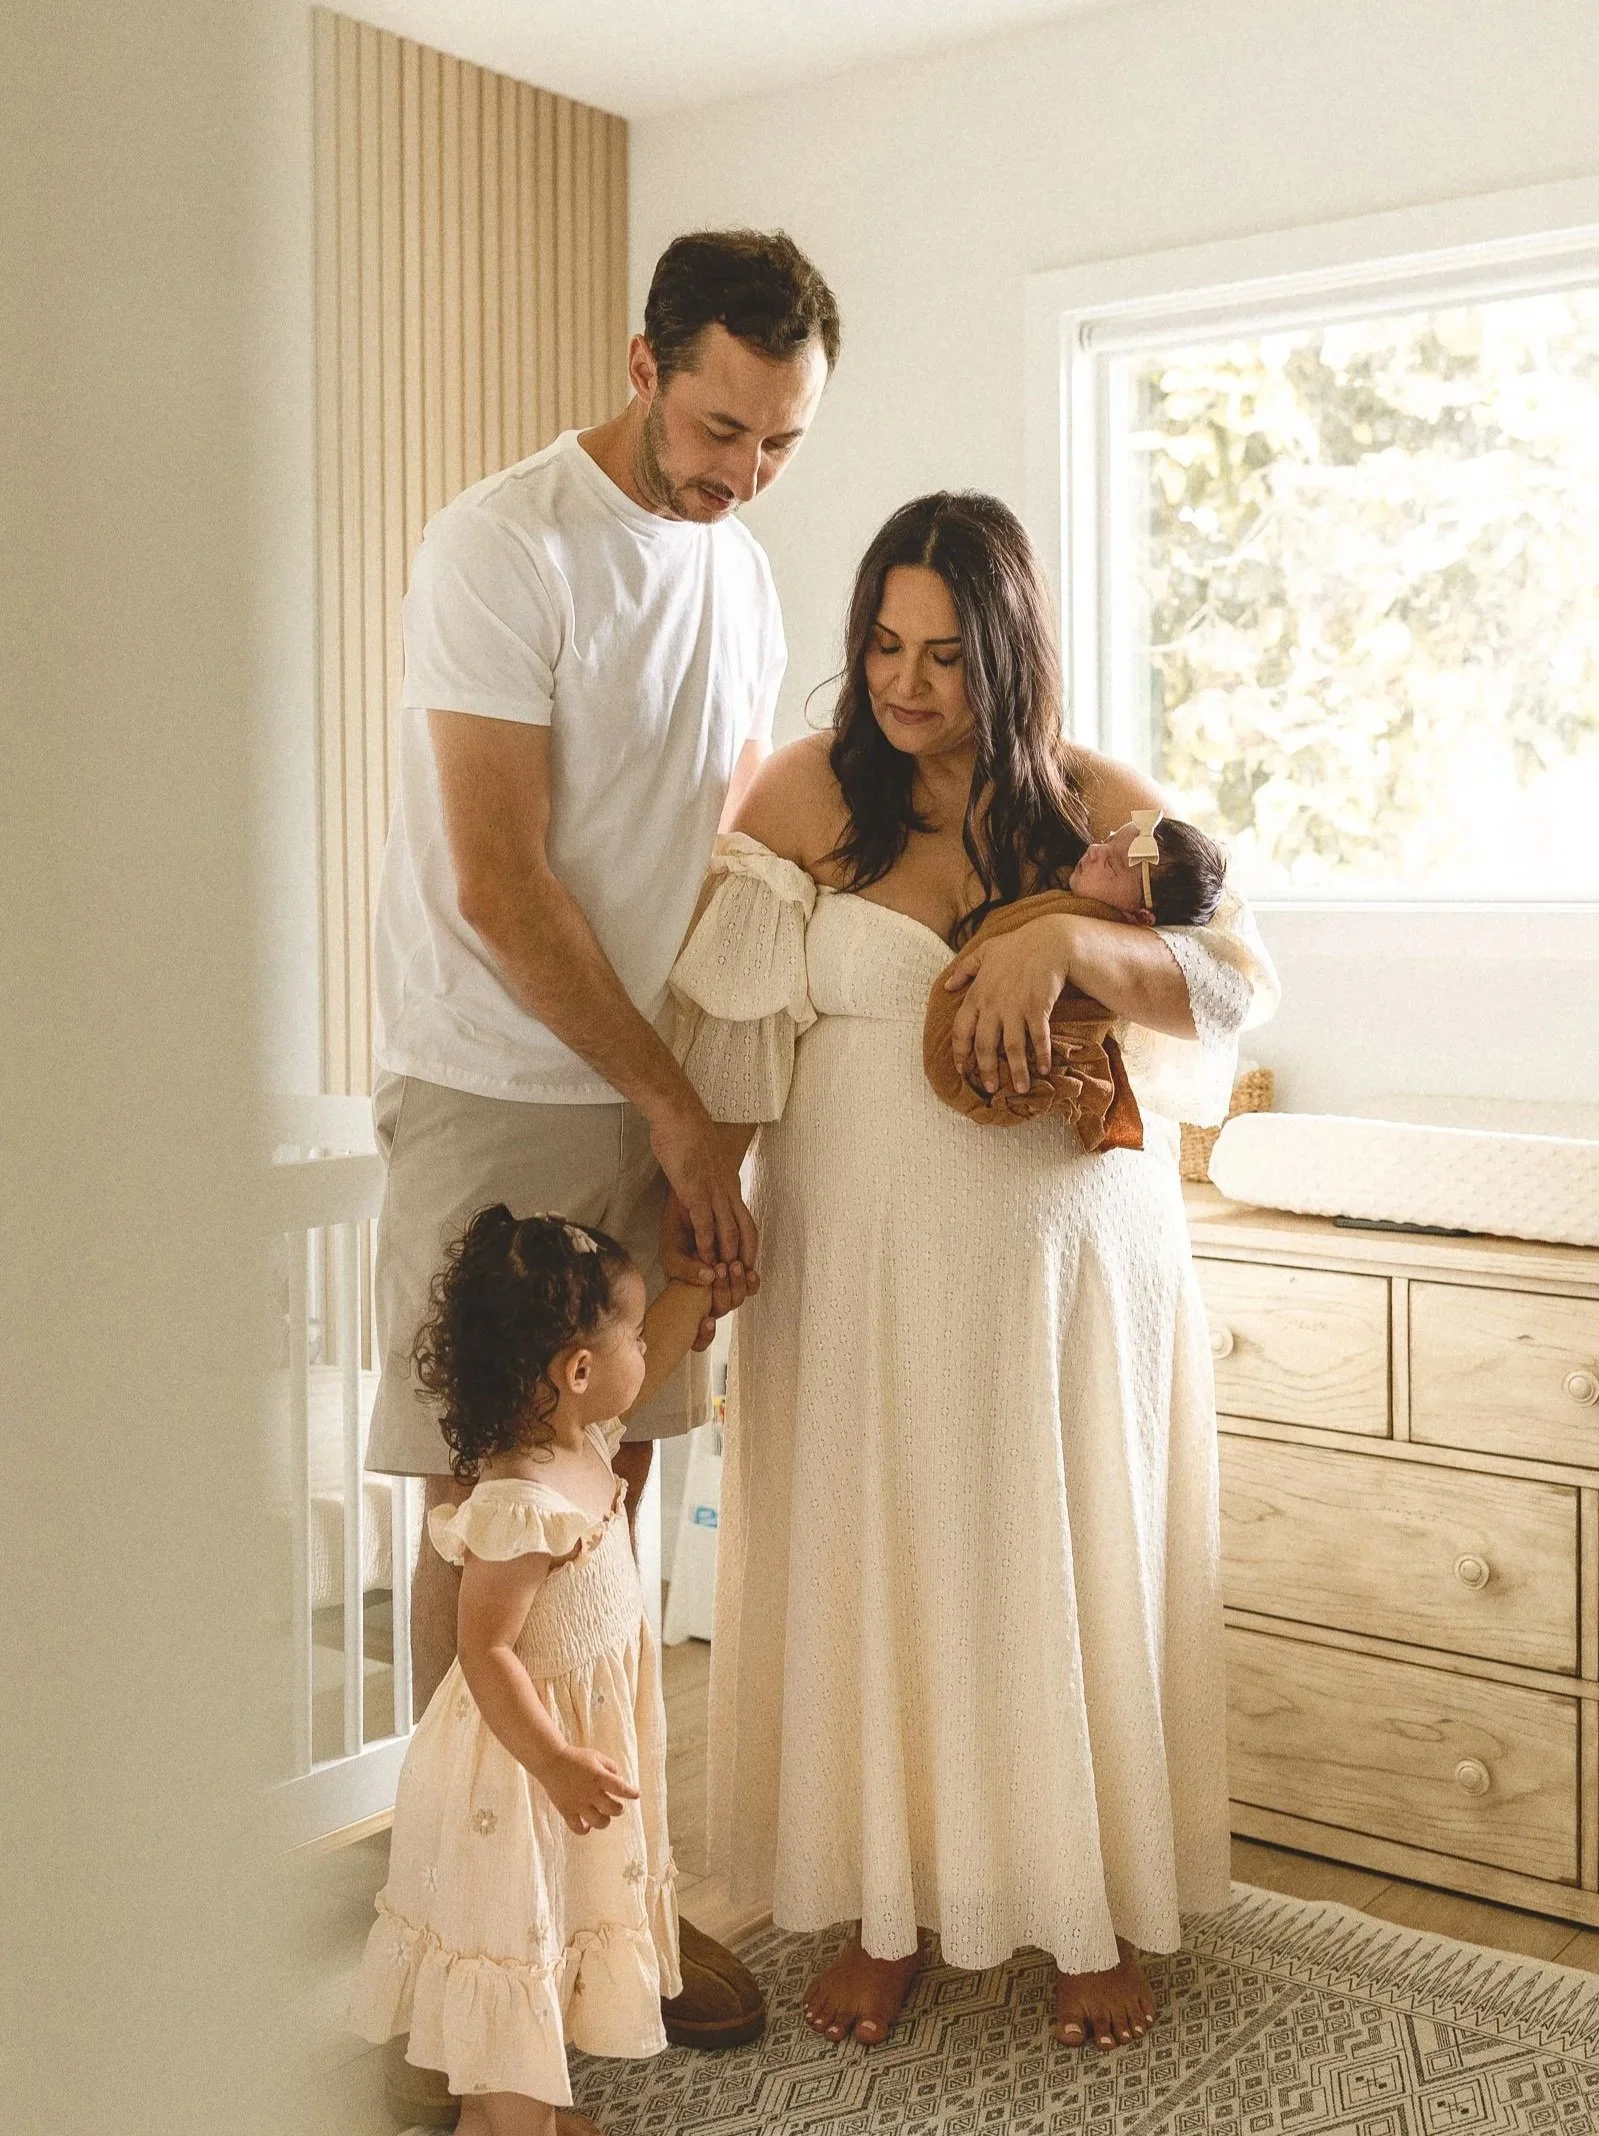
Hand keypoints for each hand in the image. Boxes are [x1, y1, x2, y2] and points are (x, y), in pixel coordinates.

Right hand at [540, 1745, 640, 1834]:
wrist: (552, 1762)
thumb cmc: (577, 1758)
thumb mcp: (597, 1756)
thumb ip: (611, 1768)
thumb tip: (619, 1782)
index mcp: (599, 1777)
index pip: (621, 1788)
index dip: (631, 1793)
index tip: (636, 1794)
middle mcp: (590, 1792)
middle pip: (613, 1809)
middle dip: (619, 1809)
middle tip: (617, 1806)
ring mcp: (578, 1803)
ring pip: (599, 1822)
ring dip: (605, 1820)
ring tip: (603, 1814)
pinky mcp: (566, 1811)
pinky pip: (578, 1828)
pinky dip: (585, 1829)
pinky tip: (588, 1823)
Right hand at [650, 1102, 758, 1287]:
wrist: (679, 1114)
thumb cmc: (687, 1133)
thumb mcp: (705, 1159)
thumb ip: (708, 1175)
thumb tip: (705, 1182)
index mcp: (730, 1184)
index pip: (747, 1221)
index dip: (749, 1246)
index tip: (746, 1266)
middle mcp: (728, 1190)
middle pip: (744, 1232)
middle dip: (743, 1259)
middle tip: (739, 1282)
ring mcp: (713, 1191)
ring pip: (728, 1232)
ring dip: (726, 1258)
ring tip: (723, 1278)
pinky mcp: (696, 1191)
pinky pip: (705, 1223)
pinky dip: (707, 1244)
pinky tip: (704, 1260)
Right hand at [661, 1190, 758, 1348]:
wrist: (692, 1215)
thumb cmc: (678, 1237)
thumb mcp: (673, 1254)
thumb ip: (684, 1269)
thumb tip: (708, 1276)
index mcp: (687, 1304)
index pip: (698, 1337)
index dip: (704, 1337)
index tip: (706, 1321)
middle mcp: (706, 1302)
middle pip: (721, 1311)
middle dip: (722, 1294)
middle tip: (718, 1271)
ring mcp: (724, 1290)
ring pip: (736, 1300)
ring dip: (736, 1285)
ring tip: (730, 1265)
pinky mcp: (739, 1277)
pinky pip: (750, 1287)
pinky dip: (750, 1281)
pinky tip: (747, 1270)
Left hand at [943, 915, 1076, 1096]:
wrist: (1048, 940)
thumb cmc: (1016, 945)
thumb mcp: (984, 952)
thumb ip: (964, 970)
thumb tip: (947, 986)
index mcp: (977, 995)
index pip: (961, 1030)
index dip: (960, 1053)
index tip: (963, 1070)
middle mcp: (993, 1005)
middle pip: (985, 1046)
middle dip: (986, 1070)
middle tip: (990, 1087)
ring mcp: (1016, 1008)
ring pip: (1012, 1048)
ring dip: (1016, 1071)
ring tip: (1019, 1089)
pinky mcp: (1038, 1008)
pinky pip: (1039, 1038)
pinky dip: (1042, 1055)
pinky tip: (1045, 1070)